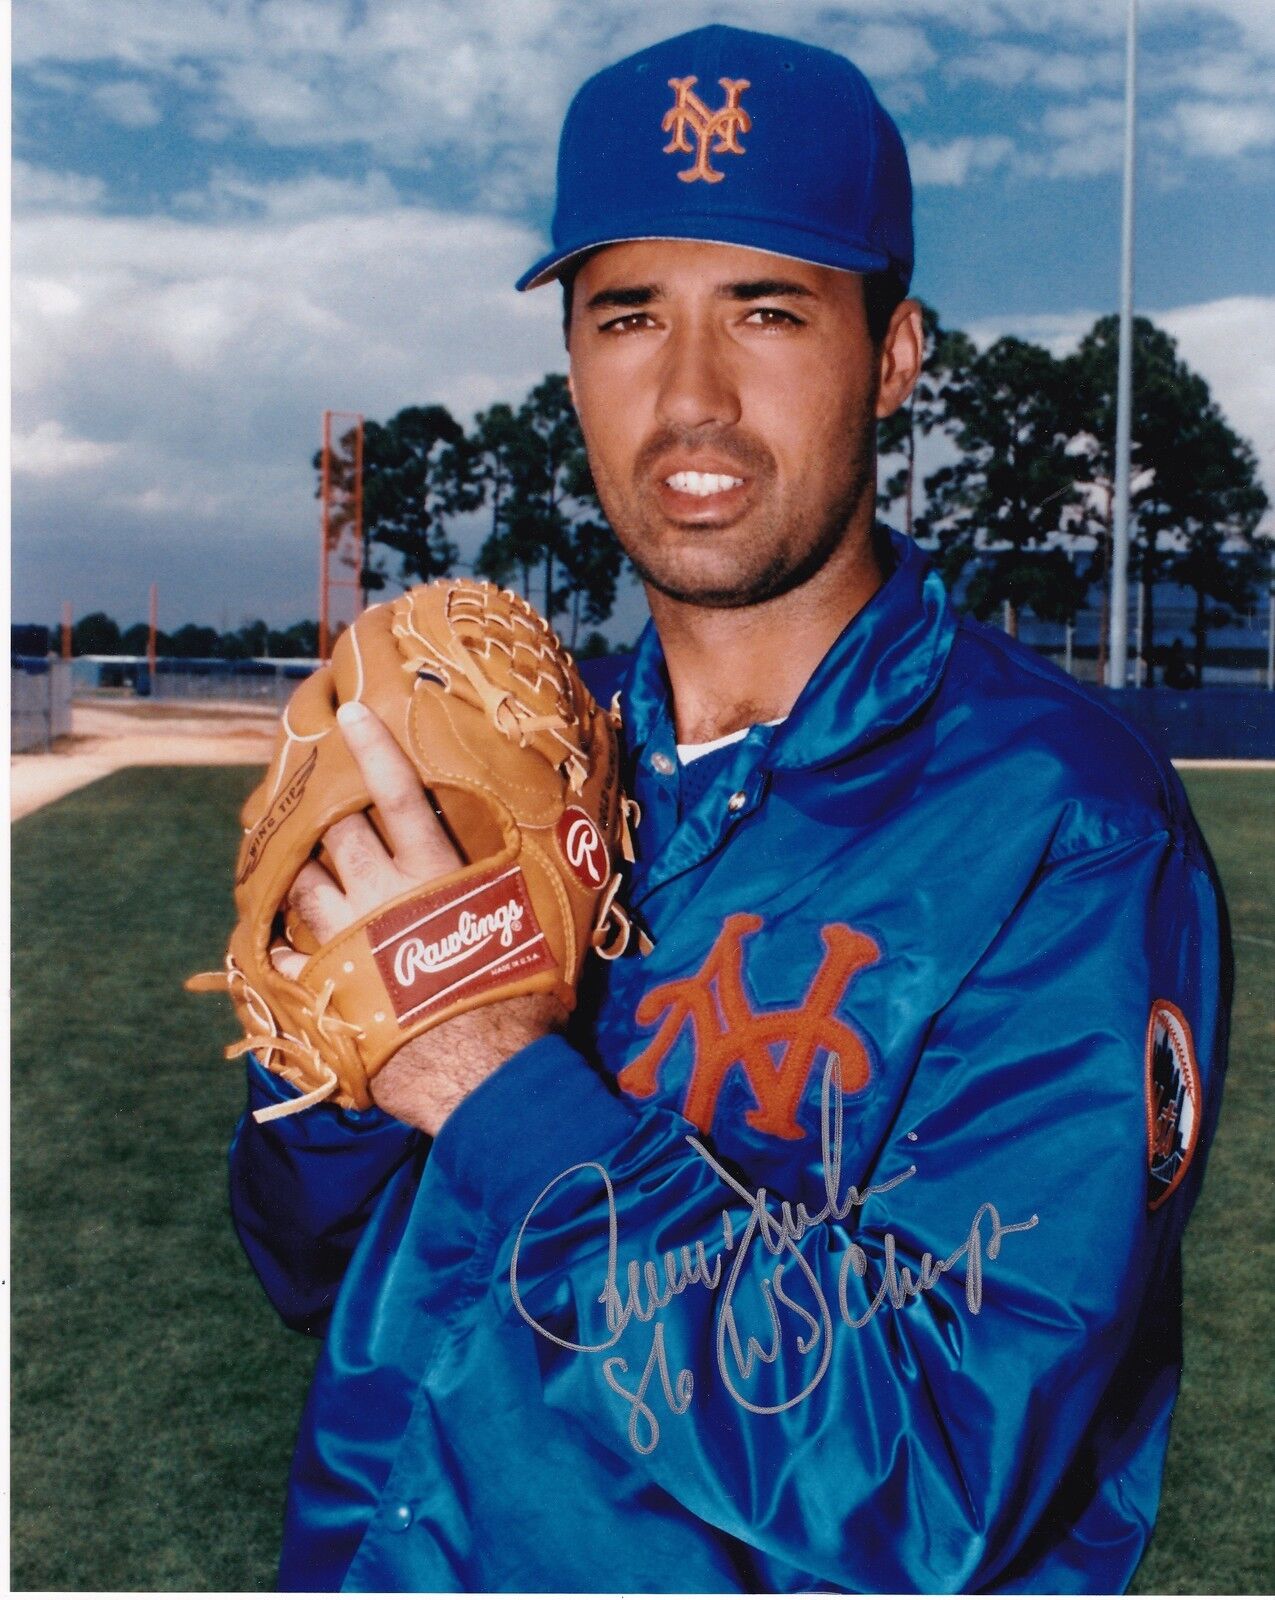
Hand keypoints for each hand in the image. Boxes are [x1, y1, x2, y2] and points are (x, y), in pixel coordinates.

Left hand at [272, 699, 559, 1134]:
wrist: (482, 1076)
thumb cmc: (520, 1003)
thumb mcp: (532, 932)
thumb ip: (518, 891)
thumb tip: (571, 853)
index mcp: (434, 874)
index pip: (402, 795)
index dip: (375, 752)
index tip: (349, 715)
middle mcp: (384, 893)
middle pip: (340, 833)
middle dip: (331, 818)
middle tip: (328, 812)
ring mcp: (347, 938)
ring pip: (304, 884)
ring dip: (301, 874)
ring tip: (301, 871)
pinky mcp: (324, 985)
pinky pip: (284, 953)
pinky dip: (280, 945)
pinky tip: (278, 945)